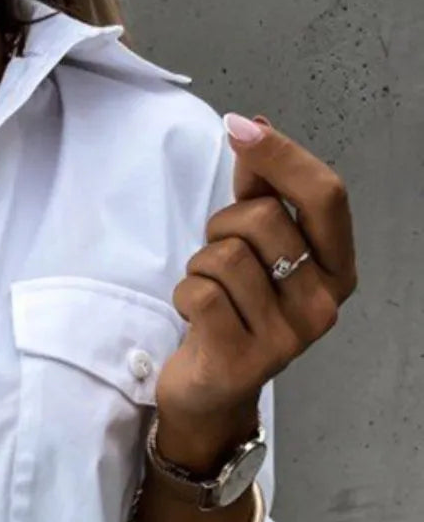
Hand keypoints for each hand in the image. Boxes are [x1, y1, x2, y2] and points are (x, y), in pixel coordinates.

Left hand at [155, 112, 357, 467]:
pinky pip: (201, 293)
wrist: (210, 393)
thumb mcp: (254, 249)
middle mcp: (323, 304)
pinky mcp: (243, 360)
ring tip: (207, 292)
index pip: (325, 195)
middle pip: (265, 220)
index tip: (242, 128)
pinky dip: (184, 294)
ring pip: (227, 257)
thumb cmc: (234, 312)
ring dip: (200, 264)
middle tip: (217, 257)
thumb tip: (255, 128)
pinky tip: (194, 316)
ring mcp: (287, 337)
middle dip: (224, 225)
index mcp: (337, 268)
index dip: (283, 155)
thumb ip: (259, 192)